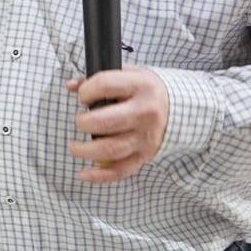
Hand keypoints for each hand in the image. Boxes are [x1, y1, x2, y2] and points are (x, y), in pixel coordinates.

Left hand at [66, 66, 168, 183]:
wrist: (179, 108)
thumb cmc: (147, 90)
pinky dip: (101, 175)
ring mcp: (145, 136)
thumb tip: (71, 86)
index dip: (86, 91)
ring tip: (73, 146)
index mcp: (140, 86)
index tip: (83, 96)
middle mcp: (144, 112)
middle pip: (105, 122)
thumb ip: (99, 78)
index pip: (104, 85)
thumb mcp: (129, 74)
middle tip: (79, 121)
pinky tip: (84, 174)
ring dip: (85, 150)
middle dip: (83, 123)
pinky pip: (121, 169)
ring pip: (110, 149)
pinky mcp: (144, 154)